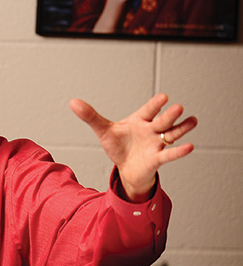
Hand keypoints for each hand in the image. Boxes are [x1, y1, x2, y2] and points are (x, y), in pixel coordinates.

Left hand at [70, 93, 196, 201]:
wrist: (125, 168)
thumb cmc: (119, 146)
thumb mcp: (103, 130)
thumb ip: (90, 116)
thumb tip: (73, 101)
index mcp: (140, 120)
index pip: (148, 110)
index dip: (155, 104)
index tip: (163, 97)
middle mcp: (151, 130)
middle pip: (162, 121)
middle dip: (170, 115)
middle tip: (177, 107)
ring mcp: (156, 144)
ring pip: (171, 134)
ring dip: (181, 129)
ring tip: (192, 121)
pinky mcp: (157, 159)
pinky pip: (169, 155)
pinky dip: (178, 151)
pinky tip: (189, 146)